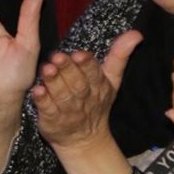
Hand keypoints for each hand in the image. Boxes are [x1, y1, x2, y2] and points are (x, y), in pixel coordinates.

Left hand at [33, 30, 142, 152]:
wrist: (84, 139)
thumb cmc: (95, 102)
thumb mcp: (111, 80)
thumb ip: (119, 56)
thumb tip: (135, 34)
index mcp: (99, 86)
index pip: (94, 73)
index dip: (87, 65)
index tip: (80, 55)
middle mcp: (84, 98)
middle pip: (77, 83)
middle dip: (68, 69)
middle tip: (58, 56)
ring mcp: (68, 111)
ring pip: (61, 95)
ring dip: (54, 82)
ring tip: (47, 69)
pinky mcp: (52, 120)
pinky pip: (48, 110)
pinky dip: (43, 101)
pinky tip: (37, 91)